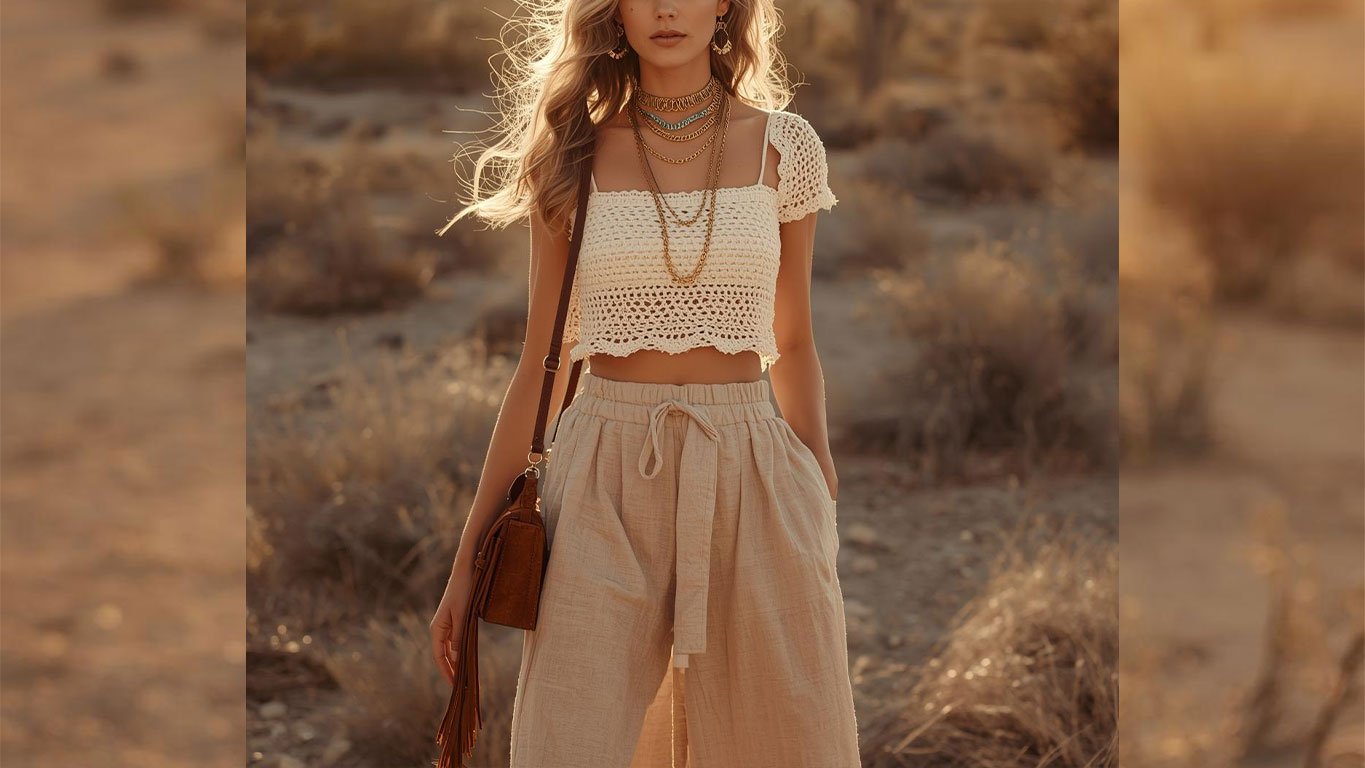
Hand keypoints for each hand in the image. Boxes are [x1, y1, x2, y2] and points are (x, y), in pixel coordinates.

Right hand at [429, 563, 474, 686]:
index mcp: (437, 628)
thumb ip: (459, 638)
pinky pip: (455, 641)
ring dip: (455, 662)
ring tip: (463, 676)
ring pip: (449, 649)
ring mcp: (446, 625)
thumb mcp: (463, 616)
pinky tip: (465, 658)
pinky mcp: (454, 621)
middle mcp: (439, 628)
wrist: (466, 572)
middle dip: (450, 670)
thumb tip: (457, 659)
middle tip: (459, 686)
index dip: (446, 671)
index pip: (439, 656)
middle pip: (442, 655)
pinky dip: (459, 651)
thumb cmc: (463, 592)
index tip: (453, 685)